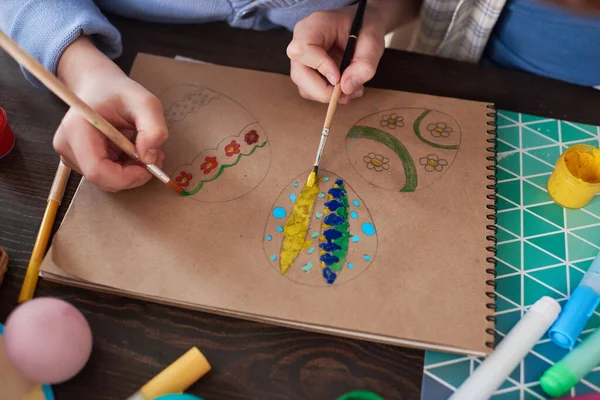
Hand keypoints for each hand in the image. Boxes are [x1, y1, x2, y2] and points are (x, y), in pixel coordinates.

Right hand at [54, 37, 167, 191]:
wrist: (99, 86)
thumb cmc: (118, 92)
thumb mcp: (145, 102)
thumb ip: (154, 128)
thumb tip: (149, 158)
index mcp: (77, 129)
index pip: (97, 171)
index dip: (126, 177)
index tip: (148, 167)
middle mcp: (67, 145)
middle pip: (102, 179)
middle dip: (132, 174)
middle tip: (153, 157)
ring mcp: (69, 154)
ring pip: (106, 180)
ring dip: (130, 171)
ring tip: (141, 147)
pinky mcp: (77, 160)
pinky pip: (105, 175)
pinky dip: (122, 169)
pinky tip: (129, 150)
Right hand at [287, 1, 414, 103]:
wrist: (364, 24)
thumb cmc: (366, 28)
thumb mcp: (373, 43)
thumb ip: (364, 66)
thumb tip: (346, 89)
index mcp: (314, 25)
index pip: (302, 49)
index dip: (319, 67)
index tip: (339, 77)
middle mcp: (301, 40)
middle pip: (299, 74)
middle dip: (323, 90)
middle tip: (347, 94)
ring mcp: (302, 57)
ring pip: (304, 86)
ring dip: (327, 94)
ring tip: (351, 89)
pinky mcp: (306, 69)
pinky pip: (310, 89)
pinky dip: (327, 94)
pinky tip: (344, 87)